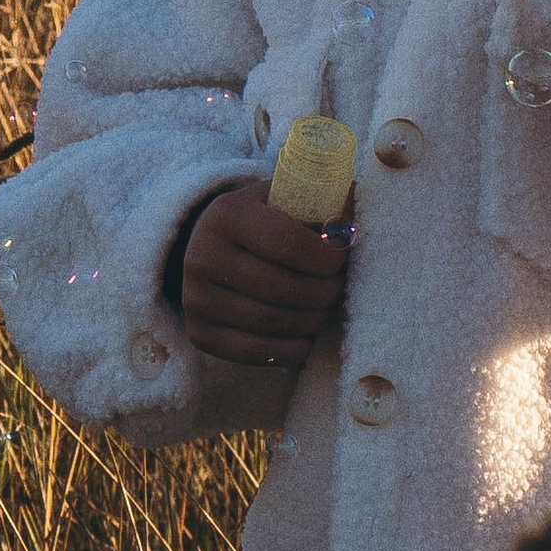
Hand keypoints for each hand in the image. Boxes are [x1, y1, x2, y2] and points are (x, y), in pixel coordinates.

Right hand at [178, 183, 349, 368]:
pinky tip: (307, 334)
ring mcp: (196, 297)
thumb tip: (354, 225)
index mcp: (228, 214)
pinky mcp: (199, 332)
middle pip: (282, 289)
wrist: (214, 246)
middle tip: (339, 288)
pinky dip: (292, 348)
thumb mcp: (287, 198)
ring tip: (327, 308)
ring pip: (272, 323)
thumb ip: (325, 203)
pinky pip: (256, 352)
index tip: (343, 259)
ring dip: (313, 320)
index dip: (328, 258)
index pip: (288, 244)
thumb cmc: (266, 220)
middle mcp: (203, 255)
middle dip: (325, 293)